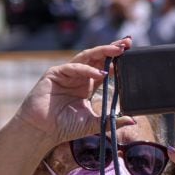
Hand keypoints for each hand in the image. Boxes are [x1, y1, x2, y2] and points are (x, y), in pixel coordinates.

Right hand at [10, 39, 133, 146]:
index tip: (131, 53)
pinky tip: (100, 73)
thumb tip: (133, 119)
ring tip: (118, 50)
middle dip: (113, 49)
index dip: (117, 60)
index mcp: (87, 85)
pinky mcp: (55, 73)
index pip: (105, 67)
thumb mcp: (93, 123)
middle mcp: (78, 76)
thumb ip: (112, 120)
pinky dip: (87, 69)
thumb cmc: (64, 127)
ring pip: (87, 57)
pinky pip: (73, 67)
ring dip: (103, 52)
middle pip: (98, 57)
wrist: (41, 131)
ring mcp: (66, 73)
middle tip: (128, 43)